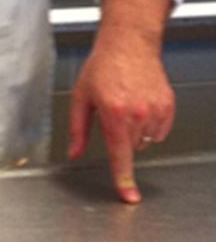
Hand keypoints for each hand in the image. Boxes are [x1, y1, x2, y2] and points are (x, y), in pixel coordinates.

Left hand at [66, 0, 174, 203]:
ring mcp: (156, 110)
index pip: (119, 154)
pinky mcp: (168, 106)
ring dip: (135, 132)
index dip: (123, 178)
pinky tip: (139, 104)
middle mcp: (138, 114)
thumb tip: (74, 154)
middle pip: (130, 148)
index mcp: (113, 113)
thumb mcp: (80, 98)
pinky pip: (159, 131)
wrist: (128, 45)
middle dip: (120, 138)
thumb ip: (77, 130)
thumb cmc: (101, 68)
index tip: (129, 197)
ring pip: (145, 141)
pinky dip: (149, 125)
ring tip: (126, 104)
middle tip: (112, 112)